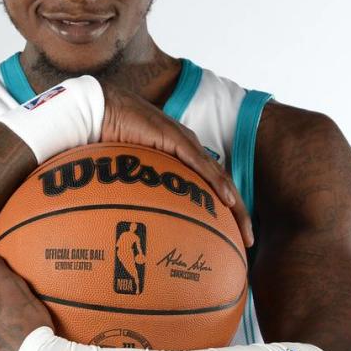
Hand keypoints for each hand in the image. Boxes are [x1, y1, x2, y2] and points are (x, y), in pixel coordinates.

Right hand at [100, 82, 253, 246]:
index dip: (225, 210)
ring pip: (220, 177)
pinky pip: (201, 166)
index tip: (231, 236)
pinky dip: (217, 184)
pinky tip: (229, 201)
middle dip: (240, 214)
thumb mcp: (130, 172)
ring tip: (246, 229)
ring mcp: (185, 143)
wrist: (102, 110)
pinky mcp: (176, 139)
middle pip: (223, 184)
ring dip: (236, 206)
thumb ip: (138, 190)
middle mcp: (190, 150)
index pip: (211, 186)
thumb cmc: (111, 140)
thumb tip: (134, 221)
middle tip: (249, 240)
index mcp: (181, 157)